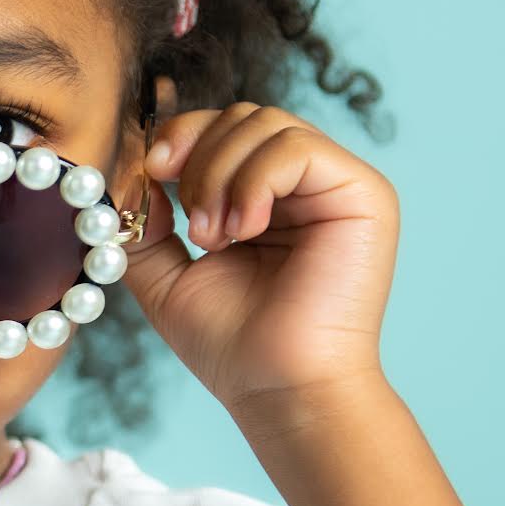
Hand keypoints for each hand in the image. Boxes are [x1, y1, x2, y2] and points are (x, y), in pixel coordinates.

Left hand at [115, 96, 398, 421]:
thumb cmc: (231, 344)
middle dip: (198, 158)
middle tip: (191, 226)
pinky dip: (255, 182)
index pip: (222, 129)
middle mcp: (305, 185)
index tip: (151, 171)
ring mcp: (337, 185)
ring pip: (266, 124)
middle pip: (242, 116)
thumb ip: (147, 225)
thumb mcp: (166, 276)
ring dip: (221, 176)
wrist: (278, 389)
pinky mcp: (364, 194)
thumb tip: (139, 175)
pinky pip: (297, 147)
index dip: (181, 137)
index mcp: (265, 198)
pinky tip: (244, 231)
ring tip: (216, 239)